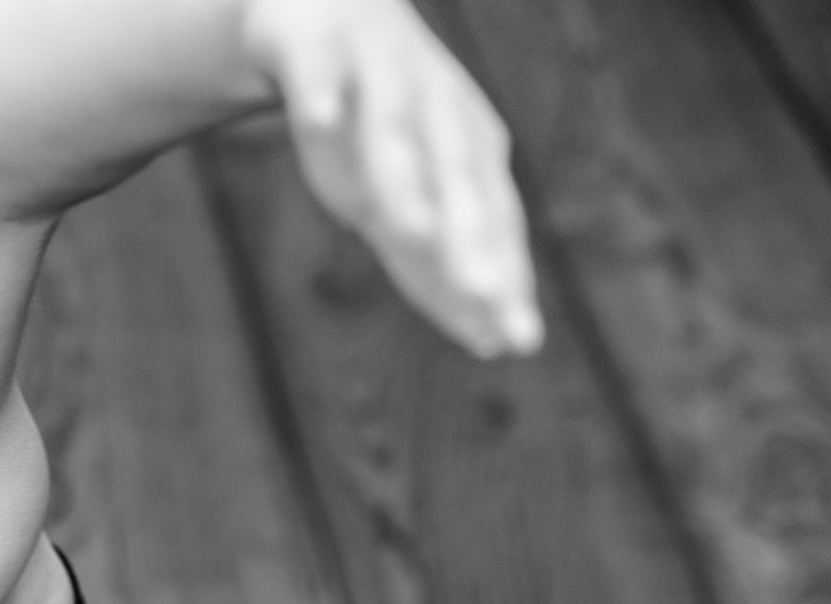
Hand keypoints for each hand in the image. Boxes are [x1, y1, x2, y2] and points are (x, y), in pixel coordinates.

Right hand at [248, 0, 541, 355]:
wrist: (327, 4)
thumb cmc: (376, 115)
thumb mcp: (413, 188)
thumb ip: (439, 261)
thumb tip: (494, 341)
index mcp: (468, 149)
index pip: (488, 224)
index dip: (499, 279)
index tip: (515, 342)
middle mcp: (436, 112)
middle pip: (455, 185)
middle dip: (469, 243)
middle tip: (487, 299)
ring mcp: (379, 76)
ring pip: (393, 134)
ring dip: (402, 180)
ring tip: (414, 234)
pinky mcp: (315, 48)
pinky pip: (318, 74)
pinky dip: (321, 95)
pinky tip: (321, 119)